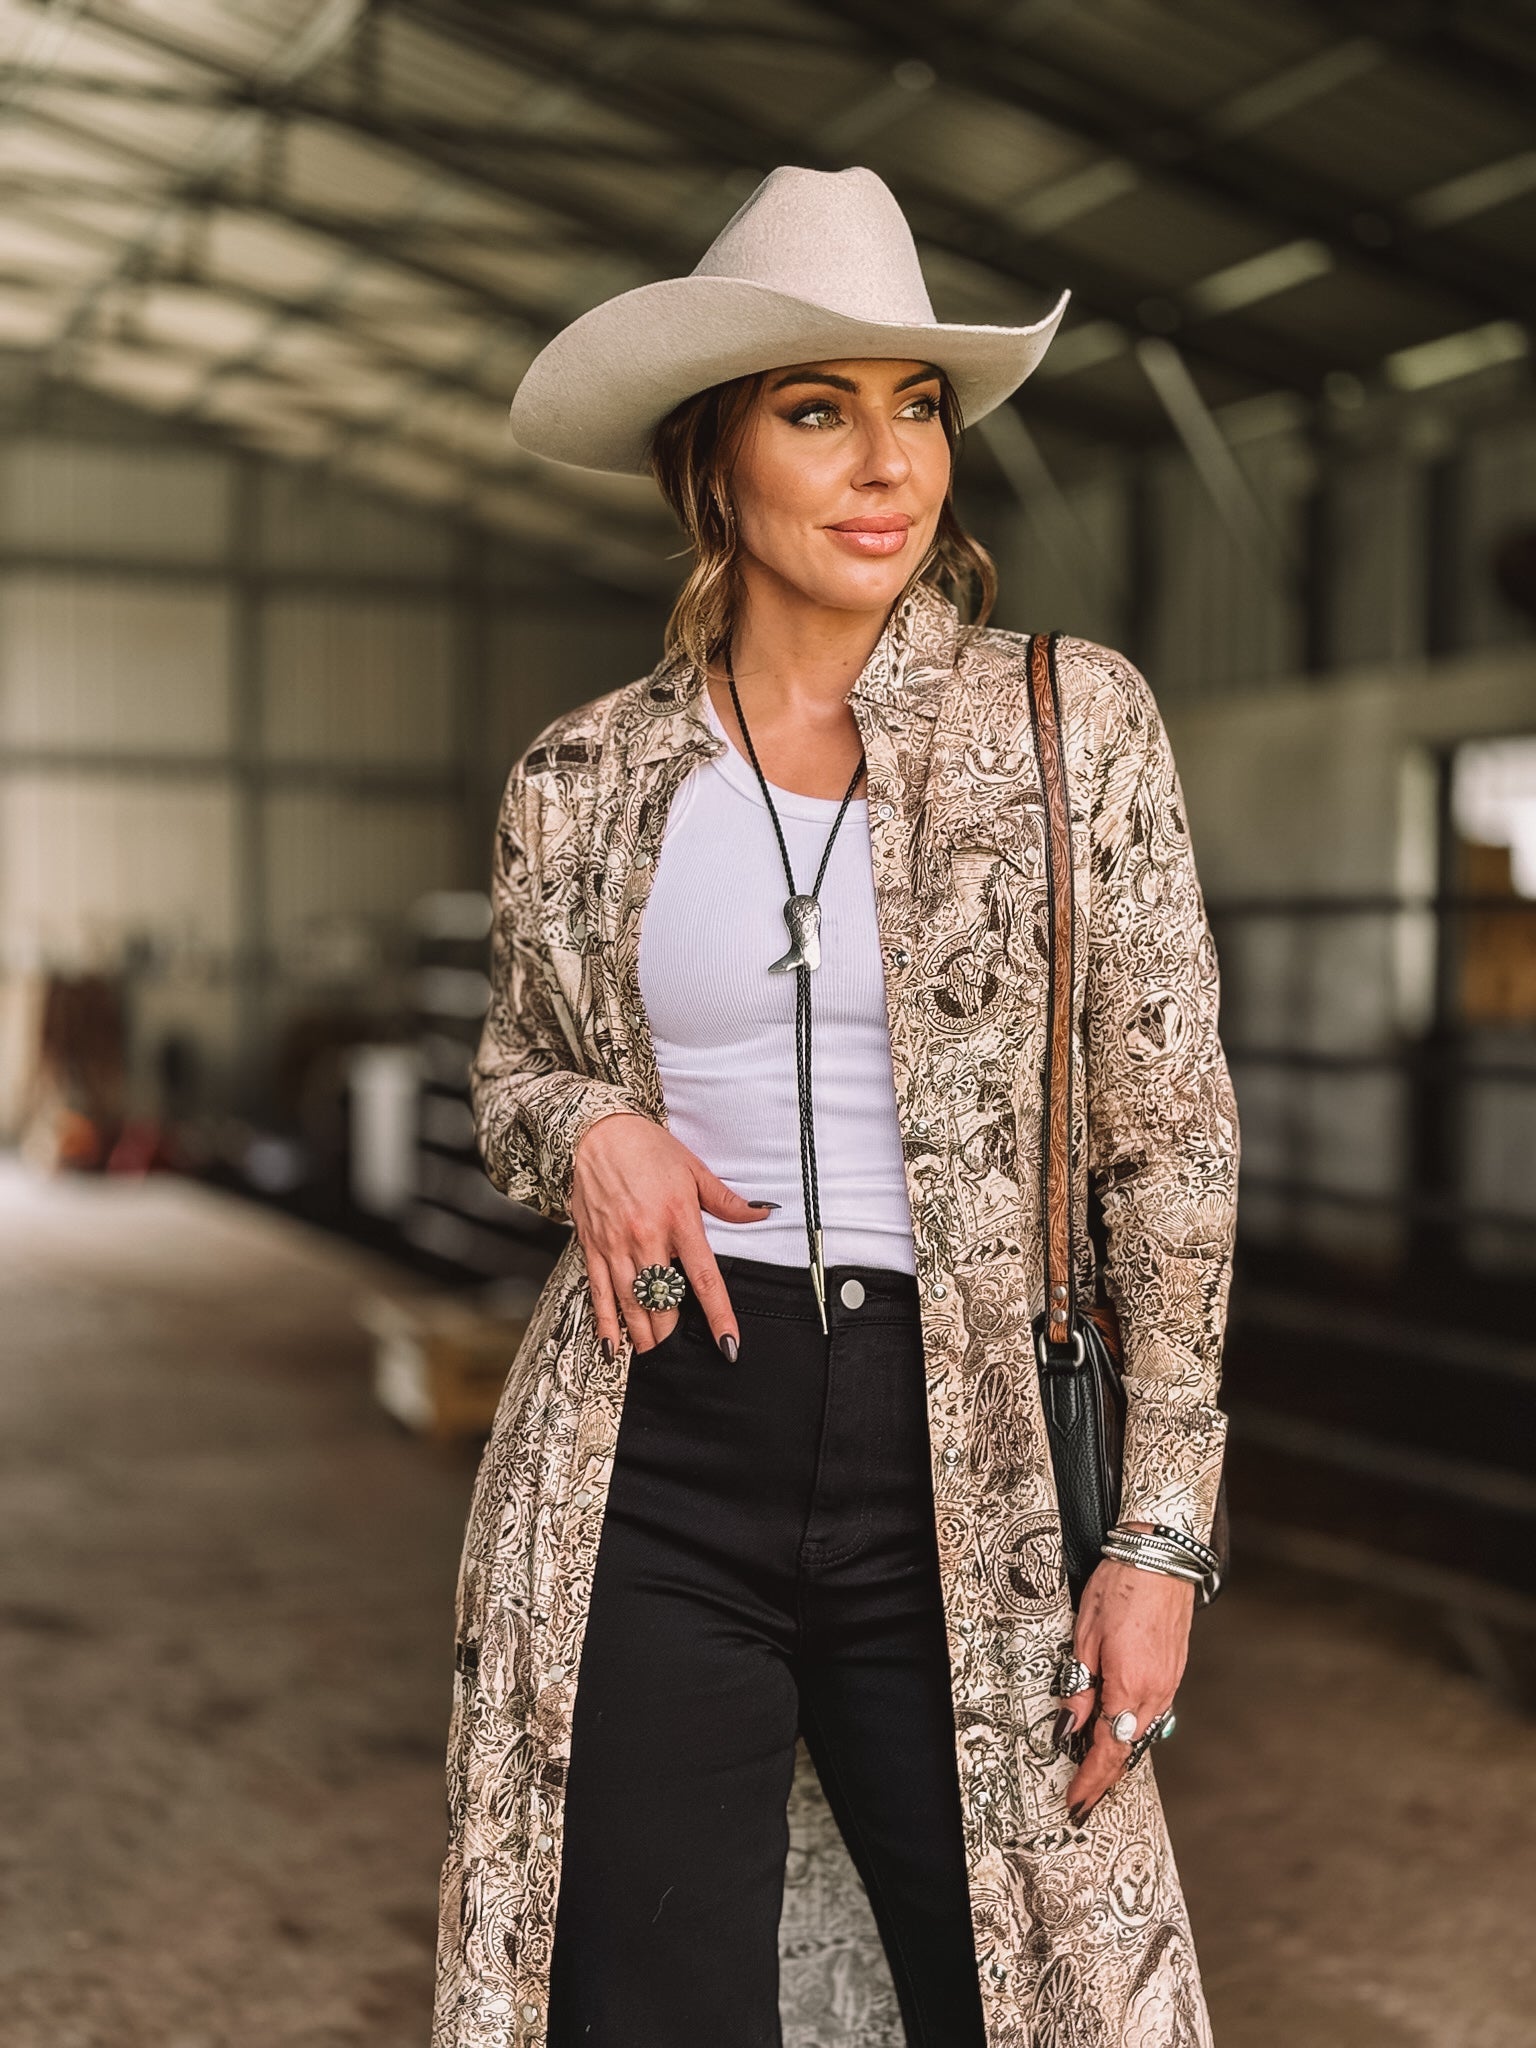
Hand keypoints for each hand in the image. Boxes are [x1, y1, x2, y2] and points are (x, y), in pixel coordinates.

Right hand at [570, 1112, 775, 1357]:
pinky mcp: (592, 1247)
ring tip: (654, 1355)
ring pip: (632, 1304)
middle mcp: (645, 1237)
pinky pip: (599, 1295)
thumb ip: (727, 1201)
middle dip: (674, 1333)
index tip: (729, 1345)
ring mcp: (616, 1245)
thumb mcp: (694, 1170)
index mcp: (677, 1219)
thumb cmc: (647, 1149)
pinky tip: (614, 1348)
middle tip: (683, 1354)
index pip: (704, 1279)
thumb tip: (763, 1211)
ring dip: (644, 1336)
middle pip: (664, 1300)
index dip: (718, 1317)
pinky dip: (606, 1325)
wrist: (595, 1131)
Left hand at [1052, 1524, 1193, 1823]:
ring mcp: (1169, 1683)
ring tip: (1095, 1770)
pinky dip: (1134, 1728)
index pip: (1109, 1750)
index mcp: (1129, 1686)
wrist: (1161, 1556)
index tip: (1076, 1802)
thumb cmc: (1121, 1587)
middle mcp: (1155, 1692)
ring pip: (1142, 1732)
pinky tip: (1119, 1729)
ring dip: (1120, 1753)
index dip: (1091, 1781)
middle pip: (1128, 1748)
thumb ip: (1079, 1687)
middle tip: (1082, 1797)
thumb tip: (1067, 1729)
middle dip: (1104, 1776)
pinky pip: (1152, 1712)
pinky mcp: (1173, 1672)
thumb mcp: (1085, 1636)